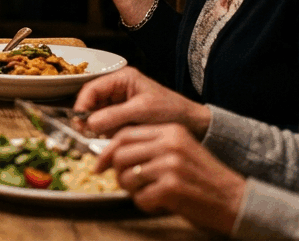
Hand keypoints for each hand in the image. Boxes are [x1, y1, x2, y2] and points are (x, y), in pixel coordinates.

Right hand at [74, 67, 211, 138]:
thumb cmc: (172, 112)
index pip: (92, 88)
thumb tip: (89, 123)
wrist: (194, 126)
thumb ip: (115, 115)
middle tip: (84, 133)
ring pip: (96, 114)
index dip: (82, 104)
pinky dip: (104, 133)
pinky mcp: (123, 119)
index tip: (79, 120)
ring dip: (95, 126)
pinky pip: (106, 124)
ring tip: (96, 138)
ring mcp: (119, 104)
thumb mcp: (143, 111)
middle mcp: (117, 89)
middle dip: (87, 116)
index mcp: (122, 79)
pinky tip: (106, 141)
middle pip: (91, 101)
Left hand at [96, 123, 245, 235]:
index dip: (108, 150)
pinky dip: (145, 204)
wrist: (235, 199)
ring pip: (126, 176)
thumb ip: (151, 147)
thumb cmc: (204, 178)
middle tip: (125, 183)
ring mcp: (171, 165)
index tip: (100, 163)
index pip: (125, 134)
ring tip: (146, 194)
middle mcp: (170, 144)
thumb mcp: (180, 151)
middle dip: (117, 172)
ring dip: (131, 190)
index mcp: (171, 131)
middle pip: (121, 154)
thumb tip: (112, 155)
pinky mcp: (172, 188)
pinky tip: (158, 204)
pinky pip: (141, 197)